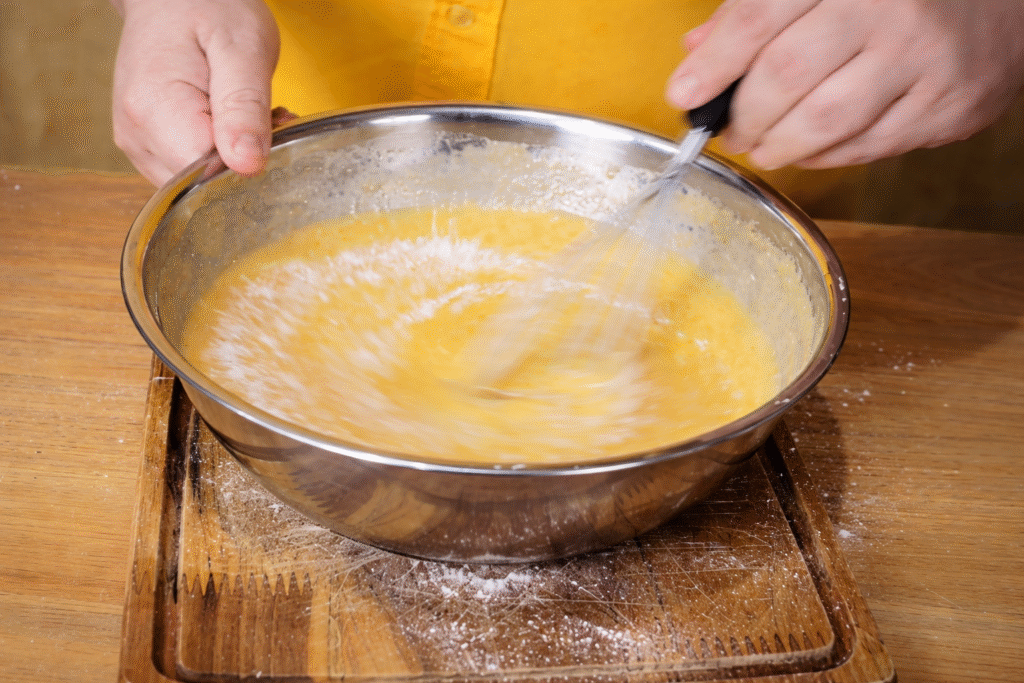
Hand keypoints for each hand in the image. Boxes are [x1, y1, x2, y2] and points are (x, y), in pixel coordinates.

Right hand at [112, 0, 279, 184]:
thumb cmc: (208, 7)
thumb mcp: (243, 48)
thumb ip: (244, 108)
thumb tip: (247, 166)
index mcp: (154, 112)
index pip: (211, 174)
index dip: (249, 159)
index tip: (269, 124)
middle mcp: (137, 136)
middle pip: (204, 182)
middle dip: (243, 159)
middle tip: (265, 112)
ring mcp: (138, 144)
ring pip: (200, 181)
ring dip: (233, 157)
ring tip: (244, 108)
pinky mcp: (148, 146)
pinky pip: (190, 169)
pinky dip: (218, 154)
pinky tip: (229, 121)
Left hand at [666, 0, 1023, 169]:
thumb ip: (758, 12)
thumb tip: (697, 53)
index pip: (759, 21)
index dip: (714, 66)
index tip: (685, 95)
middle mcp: (890, 12)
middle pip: (785, 78)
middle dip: (745, 115)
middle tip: (731, 129)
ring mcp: (925, 61)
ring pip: (825, 124)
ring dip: (778, 146)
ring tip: (764, 145)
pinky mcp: (951, 105)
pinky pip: (868, 148)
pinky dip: (826, 157)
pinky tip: (811, 147)